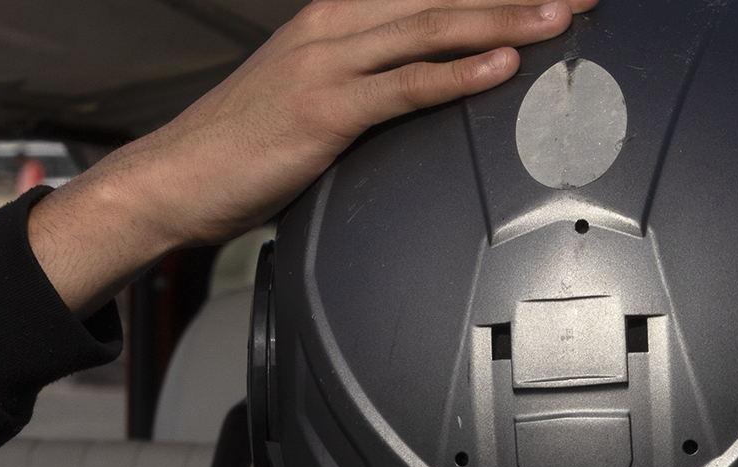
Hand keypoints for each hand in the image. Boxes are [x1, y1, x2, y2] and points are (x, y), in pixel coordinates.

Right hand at [27, 0, 594, 314]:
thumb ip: (376, 86)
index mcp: (339, 17)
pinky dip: (456, 74)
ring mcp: (331, 63)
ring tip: (561, 15)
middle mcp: (337, 24)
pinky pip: (404, 87)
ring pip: (433, 28)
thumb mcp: (321, 99)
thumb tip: (430, 88)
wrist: (176, 178)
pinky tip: (500, 66)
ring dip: (504, 19)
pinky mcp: (326, 109)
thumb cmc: (247, 148)